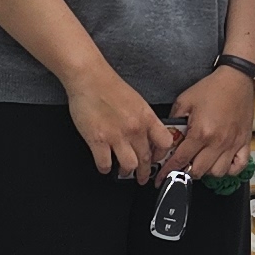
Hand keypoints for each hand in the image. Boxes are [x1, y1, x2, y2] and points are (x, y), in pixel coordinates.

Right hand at [64, 62, 166, 179]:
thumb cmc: (110, 86)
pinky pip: (105, 164)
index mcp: (147, 117)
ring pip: (129, 166)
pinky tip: (104, 165)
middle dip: (144, 172)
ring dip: (126, 171)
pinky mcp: (98, 140)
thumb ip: (144, 119)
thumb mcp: (137, 101)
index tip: (157, 159)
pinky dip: (105, 168)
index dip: (161, 154)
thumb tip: (148, 135)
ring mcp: (117, 136)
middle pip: (146, 159)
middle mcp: (135, 128)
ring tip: (122, 171)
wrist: (90, 78)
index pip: (165, 143)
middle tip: (142, 176)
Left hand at [165, 65, 254, 178]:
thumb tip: (166, 137)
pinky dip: (229, 169)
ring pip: (217, 172)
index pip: (180, 160)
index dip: (168, 172)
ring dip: (207, 170)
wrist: (237, 78)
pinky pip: (238, 166)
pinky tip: (222, 162)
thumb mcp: (185, 100)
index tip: (161, 178)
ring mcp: (233, 144)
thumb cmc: (213, 87)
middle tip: (182, 165)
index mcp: (201, 132)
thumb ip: (173, 121)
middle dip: (186, 171)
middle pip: (198, 171)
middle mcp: (218, 142)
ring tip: (201, 162)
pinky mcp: (244, 142)